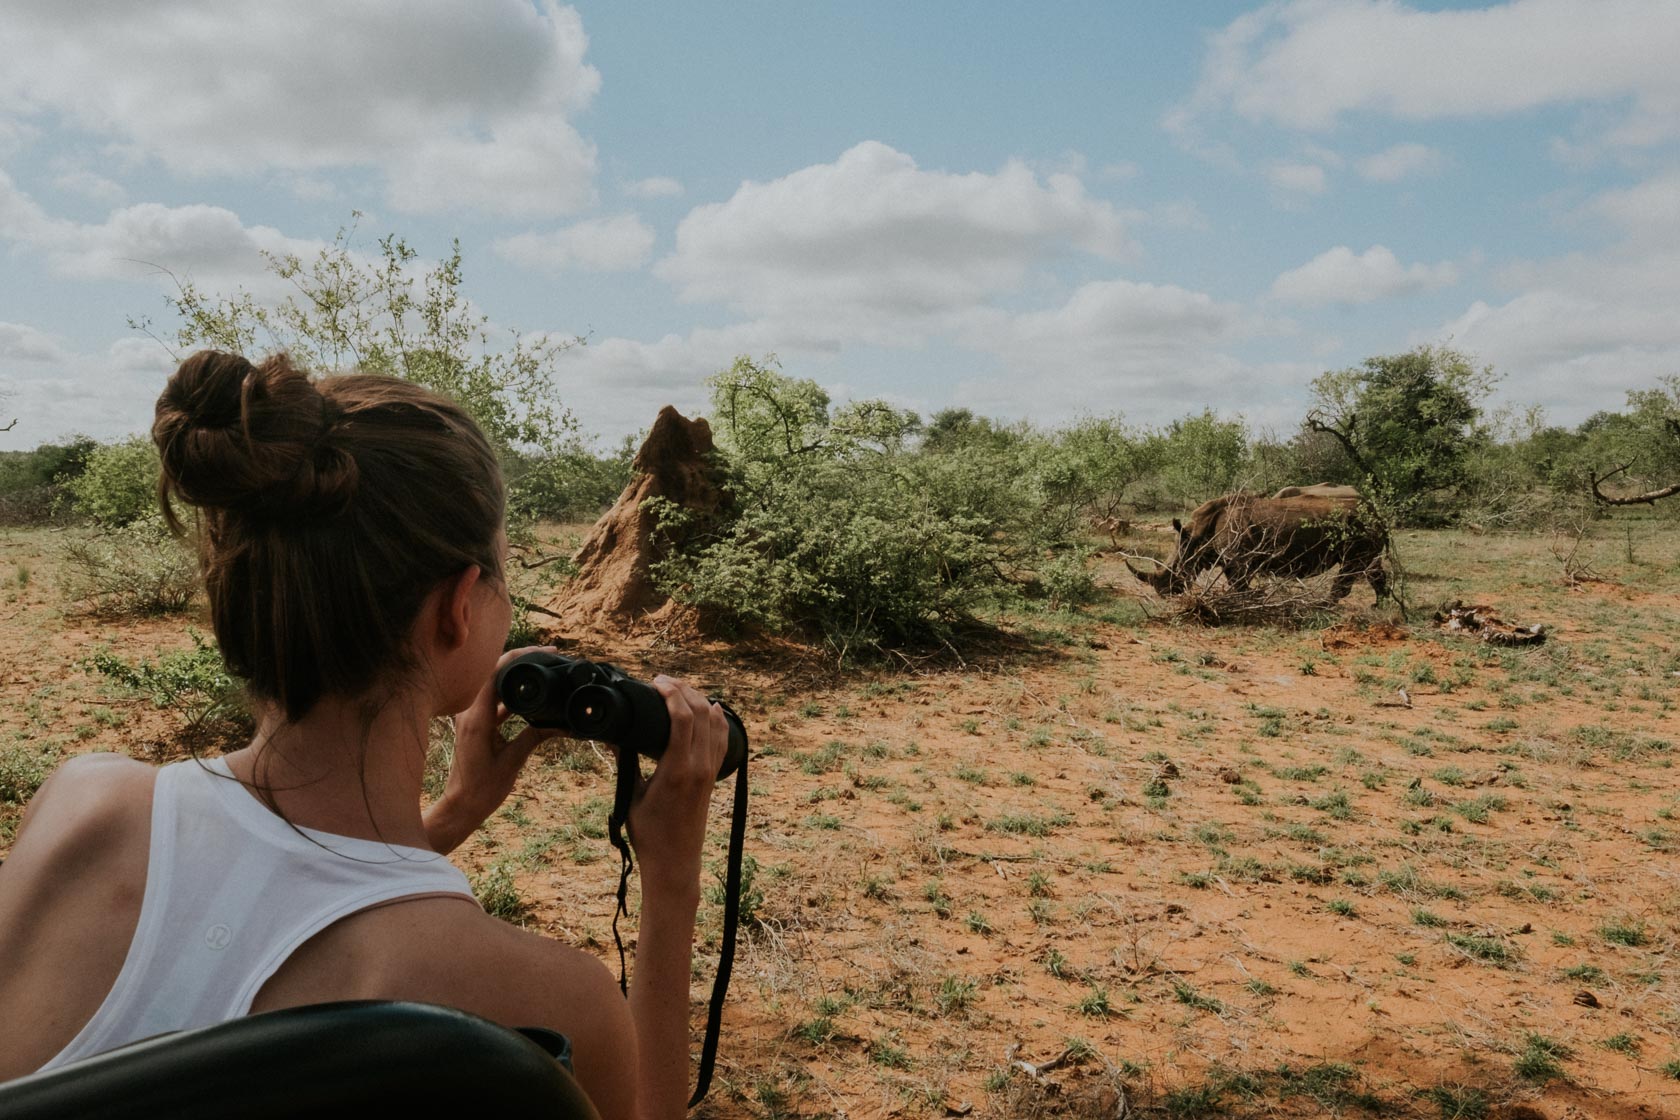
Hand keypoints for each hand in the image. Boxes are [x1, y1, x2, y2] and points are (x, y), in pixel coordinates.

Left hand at [426, 645, 557, 852]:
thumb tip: (563, 723)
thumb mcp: (514, 761)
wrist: (461, 805)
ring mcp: (469, 715)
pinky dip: (511, 694)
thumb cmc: (482, 789)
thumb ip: (536, 736)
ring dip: (517, 675)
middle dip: (522, 660)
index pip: (496, 671)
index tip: (545, 653)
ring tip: (543, 672)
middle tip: (549, 657)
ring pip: (494, 683)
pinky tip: (530, 696)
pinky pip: (493, 699)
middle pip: (494, 671)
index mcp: (477, 717)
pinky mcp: (474, 723)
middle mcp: (469, 711)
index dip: (521, 656)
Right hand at [626, 675, 730, 901]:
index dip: (671, 693)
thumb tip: (614, 734)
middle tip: (663, 681)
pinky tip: (711, 707)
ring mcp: (710, 771)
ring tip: (679, 688)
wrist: (675, 862)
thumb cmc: (649, 834)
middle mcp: (700, 766)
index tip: (656, 681)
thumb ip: (626, 762)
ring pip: (715, 722)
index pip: (683, 718)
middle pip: (701, 713)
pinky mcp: (713, 776)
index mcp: (678, 769)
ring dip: (699, 700)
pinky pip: (722, 739)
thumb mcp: (632, 796)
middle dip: (684, 689)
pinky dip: (717, 719)